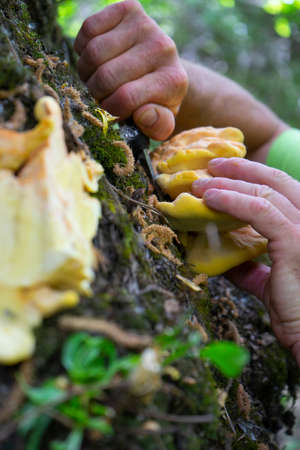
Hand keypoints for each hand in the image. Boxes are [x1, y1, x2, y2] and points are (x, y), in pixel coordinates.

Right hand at [74, 0, 187, 139]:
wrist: (160, 68)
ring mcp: (146, 25)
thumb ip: (157, 126)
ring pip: (93, 53)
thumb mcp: (160, 121)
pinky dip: (83, 48)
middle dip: (96, 93)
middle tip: (101, 96)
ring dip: (86, 72)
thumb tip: (144, 114)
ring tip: (97, 79)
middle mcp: (163, 48)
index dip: (109, 110)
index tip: (113, 112)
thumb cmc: (155, 101)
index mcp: (173, 81)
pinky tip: (95, 60)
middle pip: (106, 76)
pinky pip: (89, 29)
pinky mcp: (128, 8)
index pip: (125, 98)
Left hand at [192, 157, 299, 366]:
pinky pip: (260, 212)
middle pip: (275, 182)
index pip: (281, 191)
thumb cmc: (298, 313)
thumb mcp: (270, 283)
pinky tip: (212, 200)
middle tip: (211, 167)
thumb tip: (227, 258)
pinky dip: (233, 202)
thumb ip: (251, 268)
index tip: (223, 174)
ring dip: (229, 185)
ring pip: (265, 194)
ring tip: (201, 184)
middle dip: (240, 170)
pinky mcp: (297, 242)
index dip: (252, 177)